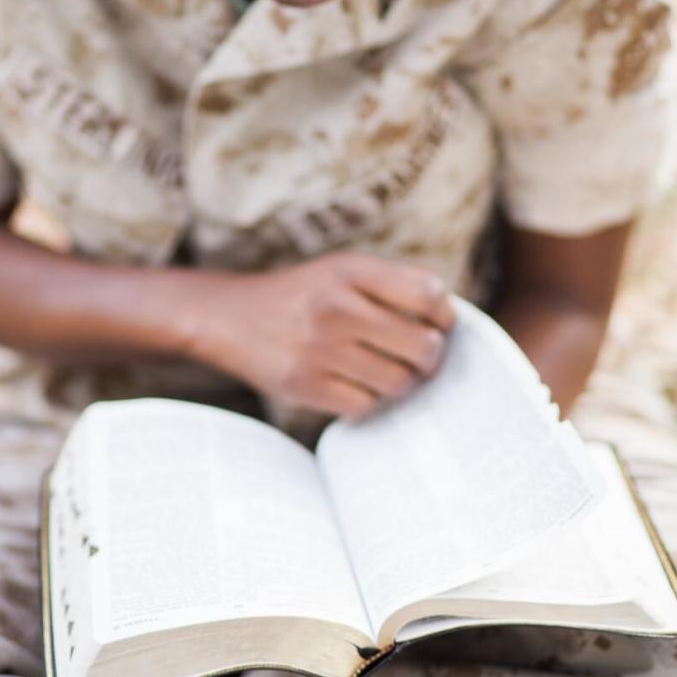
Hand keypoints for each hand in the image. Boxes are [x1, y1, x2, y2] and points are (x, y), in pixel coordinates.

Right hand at [187, 253, 454, 418]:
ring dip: (400, 382)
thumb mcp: (340, 271)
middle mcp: (336, 306)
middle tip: (418, 357)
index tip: (439, 325)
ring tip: (385, 371)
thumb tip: (448, 324)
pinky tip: (356, 385)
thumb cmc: (301, 296)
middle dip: (429, 356)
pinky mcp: (303, 385)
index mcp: (350, 270)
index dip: (445, 316)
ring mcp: (318, 349)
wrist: (228, 316)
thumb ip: (391, 287)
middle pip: (423, 346)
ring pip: (398, 382)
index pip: (429, 295)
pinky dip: (368, 401)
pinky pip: (365, 406)